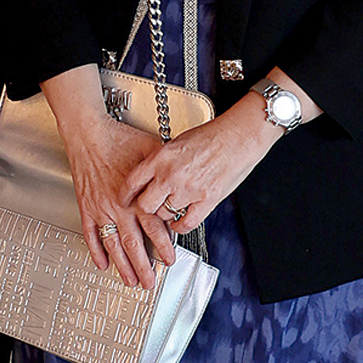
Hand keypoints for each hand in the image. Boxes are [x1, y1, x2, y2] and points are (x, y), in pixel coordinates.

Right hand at [57, 114, 174, 289]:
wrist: (88, 133)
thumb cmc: (119, 139)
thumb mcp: (151, 152)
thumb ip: (164, 172)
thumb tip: (180, 181)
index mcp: (137, 195)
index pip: (153, 228)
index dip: (163, 247)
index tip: (169, 259)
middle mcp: (119, 206)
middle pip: (133, 244)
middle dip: (143, 266)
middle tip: (150, 281)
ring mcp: (101, 208)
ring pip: (113, 244)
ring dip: (122, 265)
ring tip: (129, 281)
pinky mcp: (86, 206)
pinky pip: (90, 233)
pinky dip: (95, 250)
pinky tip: (101, 263)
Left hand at [124, 100, 278, 235]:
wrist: (237, 137)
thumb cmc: (211, 135)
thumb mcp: (177, 142)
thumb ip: (161, 160)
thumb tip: (151, 175)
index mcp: (161, 157)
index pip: (132, 182)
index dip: (125, 194)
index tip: (125, 199)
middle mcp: (170, 175)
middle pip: (144, 204)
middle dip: (145, 208)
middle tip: (148, 206)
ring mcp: (188, 190)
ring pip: (164, 215)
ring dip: (164, 214)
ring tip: (168, 209)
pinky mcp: (205, 201)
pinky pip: (185, 224)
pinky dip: (180, 227)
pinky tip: (179, 222)